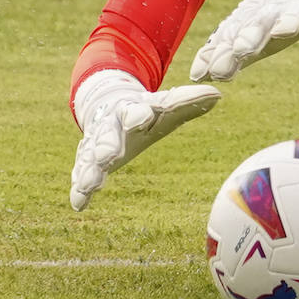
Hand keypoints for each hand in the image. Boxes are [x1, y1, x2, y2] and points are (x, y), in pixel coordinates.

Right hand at [70, 76, 219, 210]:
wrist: (108, 104)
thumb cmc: (147, 111)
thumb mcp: (165, 108)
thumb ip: (187, 103)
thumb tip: (218, 94)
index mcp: (134, 108)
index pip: (138, 109)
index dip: (141, 113)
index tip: (142, 118)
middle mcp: (112, 125)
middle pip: (108, 134)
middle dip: (107, 145)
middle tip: (108, 156)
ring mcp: (96, 143)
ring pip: (91, 156)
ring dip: (91, 170)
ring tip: (89, 184)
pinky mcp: (87, 160)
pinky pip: (81, 174)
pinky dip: (80, 189)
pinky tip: (79, 203)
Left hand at [190, 0, 298, 82]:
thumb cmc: (280, 15)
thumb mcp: (255, 37)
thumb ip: (231, 56)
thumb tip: (198, 76)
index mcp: (244, 22)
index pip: (224, 39)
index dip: (211, 55)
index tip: (198, 75)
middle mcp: (257, 14)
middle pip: (239, 32)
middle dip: (227, 50)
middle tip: (216, 70)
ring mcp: (280, 7)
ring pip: (263, 22)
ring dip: (251, 36)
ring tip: (242, 51)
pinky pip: (296, 13)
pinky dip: (289, 21)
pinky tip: (282, 32)